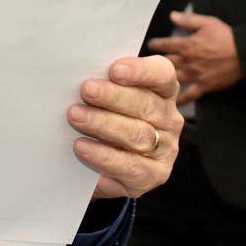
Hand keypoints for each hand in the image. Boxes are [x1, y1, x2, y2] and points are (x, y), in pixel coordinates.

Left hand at [67, 55, 181, 198]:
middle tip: (86, 90)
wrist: (101, 164)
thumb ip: (102, 83)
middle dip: (113, 97)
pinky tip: (82, 147)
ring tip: (76, 117)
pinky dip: (104, 157)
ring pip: (138, 135)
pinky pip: (131, 167)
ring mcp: (165, 149)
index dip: (140, 71)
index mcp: (162, 91)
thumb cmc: (104, 117)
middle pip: (146, 105)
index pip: (161, 74)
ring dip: (104, 124)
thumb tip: (77, 72)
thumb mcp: (106, 97)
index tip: (114, 70)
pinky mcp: (154, 175)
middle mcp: (169, 119)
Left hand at [147, 10, 241, 103]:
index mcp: (187, 45)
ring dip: (162, 79)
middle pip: (166, 63)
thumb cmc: (227, 37)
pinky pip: (190, 95)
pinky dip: (181, 99)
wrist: (245, 54)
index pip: (165, 45)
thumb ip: (188, 20)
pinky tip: (172, 103)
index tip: (149, 45)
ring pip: (174, 78)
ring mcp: (195, 75)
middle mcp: (188, 61)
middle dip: (153, 63)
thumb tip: (172, 15)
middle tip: (143, 65)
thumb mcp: (207, 22)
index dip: (155, 44)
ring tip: (151, 82)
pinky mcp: (205, 86)